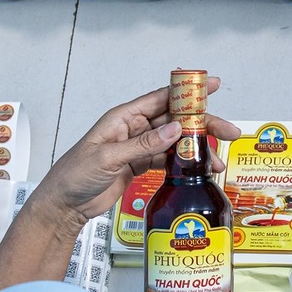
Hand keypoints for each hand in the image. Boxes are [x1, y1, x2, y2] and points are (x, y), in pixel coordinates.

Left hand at [33, 77, 242, 223]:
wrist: (63, 206)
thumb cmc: (73, 176)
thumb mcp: (107, 158)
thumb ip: (143, 144)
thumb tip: (174, 129)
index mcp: (123, 117)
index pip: (162, 98)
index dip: (188, 91)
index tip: (211, 85)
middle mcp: (134, 128)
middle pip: (175, 120)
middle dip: (203, 124)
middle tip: (228, 130)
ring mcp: (138, 147)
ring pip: (175, 141)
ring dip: (196, 149)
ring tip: (216, 160)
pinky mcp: (139, 165)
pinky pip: (167, 159)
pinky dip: (184, 164)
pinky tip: (198, 170)